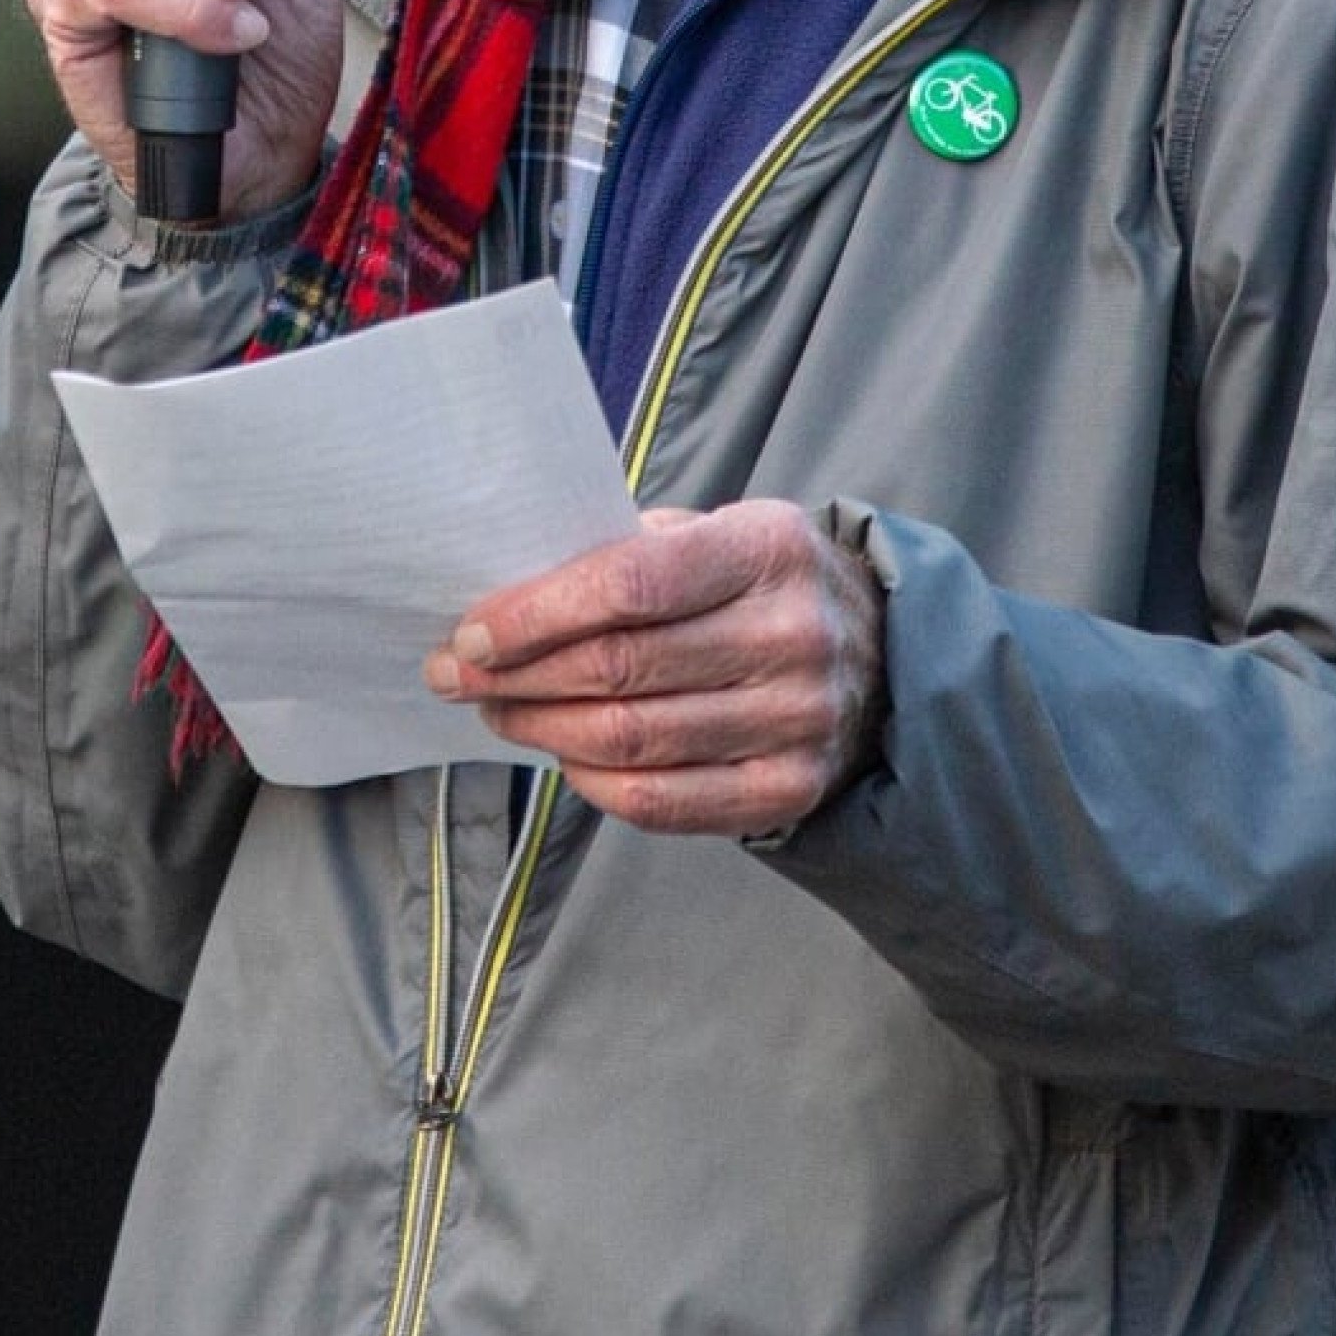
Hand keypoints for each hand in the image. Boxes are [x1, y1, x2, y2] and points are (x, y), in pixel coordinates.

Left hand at [428, 502, 887, 838]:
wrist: (879, 653)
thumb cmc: (753, 582)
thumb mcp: (710, 533)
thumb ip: (623, 554)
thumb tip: (504, 600)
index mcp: (767, 549)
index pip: (631, 584)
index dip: (538, 613)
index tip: (473, 631)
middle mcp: (793, 636)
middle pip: (621, 668)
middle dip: (518, 675)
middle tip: (456, 673)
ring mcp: (799, 721)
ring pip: (633, 740)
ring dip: (541, 728)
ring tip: (496, 707)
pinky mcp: (792, 789)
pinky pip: (666, 802)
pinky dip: (594, 783)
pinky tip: (559, 754)